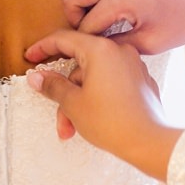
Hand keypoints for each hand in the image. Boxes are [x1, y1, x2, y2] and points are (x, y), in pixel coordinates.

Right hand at [26, 29, 174, 165]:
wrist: (153, 145)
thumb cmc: (113, 123)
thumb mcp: (73, 104)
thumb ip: (52, 85)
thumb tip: (36, 76)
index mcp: (100, 49)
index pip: (63, 39)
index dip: (43, 49)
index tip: (30, 57)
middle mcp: (119, 51)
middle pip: (80, 64)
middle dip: (66, 91)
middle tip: (58, 113)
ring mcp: (134, 66)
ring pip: (96, 77)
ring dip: (81, 99)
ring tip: (75, 127)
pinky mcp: (143, 83)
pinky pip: (112, 83)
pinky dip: (99, 97)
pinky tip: (94, 119)